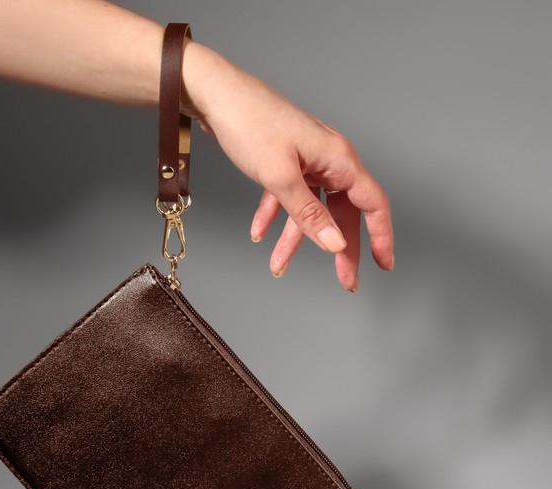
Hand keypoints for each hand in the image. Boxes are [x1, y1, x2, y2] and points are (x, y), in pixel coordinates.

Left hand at [184, 45, 393, 290]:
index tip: (384, 264)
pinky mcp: (285, 161)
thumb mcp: (280, 177)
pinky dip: (274, 216)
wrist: (215, 95)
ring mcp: (306, 160)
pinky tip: (259, 233)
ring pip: (310, 208)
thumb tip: (336, 244)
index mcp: (338, 159)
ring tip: (279, 266)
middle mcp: (328, 159)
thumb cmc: (250, 124)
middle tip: (345, 281)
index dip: (382, 236)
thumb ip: (309, 214)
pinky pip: (287, 197)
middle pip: (342, 212)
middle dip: (340, 249)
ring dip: (296, 239)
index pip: (372, 203)